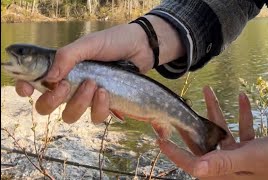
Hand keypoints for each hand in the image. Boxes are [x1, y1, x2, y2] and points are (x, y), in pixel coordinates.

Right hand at [15, 15, 184, 123]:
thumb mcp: (88, 44)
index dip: (25, 88)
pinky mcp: (104, 105)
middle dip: (53, 100)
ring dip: (80, 102)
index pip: (34, 82)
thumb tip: (50, 78)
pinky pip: (95, 117)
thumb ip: (67, 57)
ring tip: (94, 84)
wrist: (140, 48)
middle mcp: (70, 85)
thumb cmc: (113, 42)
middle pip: (47, 107)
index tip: (27, 90)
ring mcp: (86, 97)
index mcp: (60, 68)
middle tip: (65, 85)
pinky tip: (106, 92)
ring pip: (70, 115)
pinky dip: (100, 107)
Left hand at [158, 86, 267, 179]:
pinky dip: (240, 115)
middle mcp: (228, 165)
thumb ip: (223, 163)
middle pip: (202, 144)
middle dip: (191, 125)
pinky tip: (241, 98)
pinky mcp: (250, 149)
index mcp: (224, 172)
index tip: (160, 139)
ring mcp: (238, 157)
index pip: (192, 163)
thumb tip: (195, 169)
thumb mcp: (250, 158)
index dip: (175, 153)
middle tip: (179, 108)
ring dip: (216, 111)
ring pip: (221, 132)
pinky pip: (240, 130)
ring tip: (208, 90)